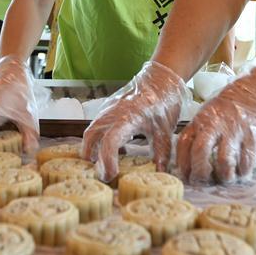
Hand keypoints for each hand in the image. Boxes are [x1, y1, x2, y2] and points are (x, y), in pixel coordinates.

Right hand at [82, 61, 186, 181]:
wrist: (160, 79)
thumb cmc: (163, 102)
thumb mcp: (165, 132)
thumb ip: (161, 154)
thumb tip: (159, 173)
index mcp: (127, 119)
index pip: (109, 143)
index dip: (107, 161)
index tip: (111, 175)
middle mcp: (113, 113)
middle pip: (90, 137)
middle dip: (91, 157)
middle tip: (101, 174)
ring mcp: (108, 109)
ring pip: (91, 130)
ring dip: (93, 147)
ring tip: (103, 163)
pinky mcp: (109, 107)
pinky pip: (98, 124)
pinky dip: (99, 138)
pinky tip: (116, 147)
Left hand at [176, 60, 255, 183]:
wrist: (255, 93)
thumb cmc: (227, 109)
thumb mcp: (206, 115)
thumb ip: (198, 134)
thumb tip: (189, 164)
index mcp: (200, 120)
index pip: (184, 143)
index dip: (182, 163)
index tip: (185, 175)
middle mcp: (215, 125)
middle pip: (200, 152)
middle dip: (200, 173)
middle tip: (204, 181)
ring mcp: (234, 131)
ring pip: (224, 161)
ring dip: (224, 176)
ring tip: (225, 178)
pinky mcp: (253, 137)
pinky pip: (246, 162)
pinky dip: (243, 172)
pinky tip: (241, 171)